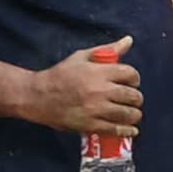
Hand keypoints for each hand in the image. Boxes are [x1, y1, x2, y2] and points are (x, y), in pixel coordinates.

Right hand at [24, 41, 142, 136]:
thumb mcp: (82, 57)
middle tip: (132, 99)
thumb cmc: (60, 75)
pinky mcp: (90, 125)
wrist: (36, 96)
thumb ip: (108, 50)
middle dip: (136, 98)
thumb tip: (128, 40)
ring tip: (131, 113)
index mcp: (98, 72)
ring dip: (134, 114)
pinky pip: (116, 130)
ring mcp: (95, 109)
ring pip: (128, 114)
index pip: (130, 74)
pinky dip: (128, 131)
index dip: (134, 78)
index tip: (131, 82)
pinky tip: (131, 129)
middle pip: (132, 96)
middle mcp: (99, 91)